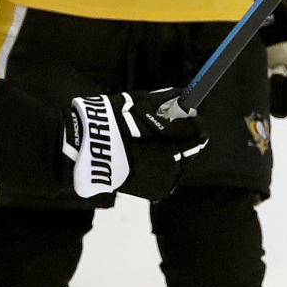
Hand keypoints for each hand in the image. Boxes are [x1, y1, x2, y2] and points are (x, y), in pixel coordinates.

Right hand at [63, 90, 207, 200]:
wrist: (88, 155)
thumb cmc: (110, 125)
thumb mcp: (136, 103)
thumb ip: (162, 100)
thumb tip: (179, 94)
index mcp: (171, 143)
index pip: (198, 133)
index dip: (195, 122)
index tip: (190, 115)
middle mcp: (173, 164)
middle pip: (192, 149)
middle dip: (185, 137)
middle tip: (171, 126)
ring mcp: (166, 180)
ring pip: (182, 163)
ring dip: (175, 151)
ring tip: (153, 142)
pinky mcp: (158, 192)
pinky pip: (171, 176)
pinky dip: (165, 166)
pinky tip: (149, 158)